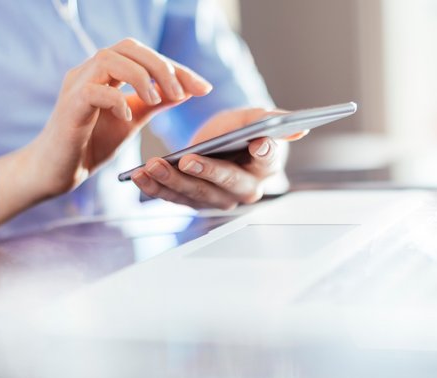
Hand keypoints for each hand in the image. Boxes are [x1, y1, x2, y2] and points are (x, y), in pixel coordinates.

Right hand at [26, 37, 211, 196]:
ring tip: (156, 100)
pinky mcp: (69, 106)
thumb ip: (156, 102)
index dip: (176, 68)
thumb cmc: (92, 143)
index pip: (144, 55)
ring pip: (110, 59)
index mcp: (107, 72)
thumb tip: (186, 89)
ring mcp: (77, 85)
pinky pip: (93, 90)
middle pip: (128, 47)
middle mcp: (90, 71)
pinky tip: (128, 118)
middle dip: (161, 67)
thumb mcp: (133, 119)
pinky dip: (117, 101)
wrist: (59, 171)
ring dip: (140, 77)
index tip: (204, 88)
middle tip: (182, 93)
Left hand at [131, 108, 307, 209]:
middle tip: (187, 160)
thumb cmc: (241, 129)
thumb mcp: (254, 118)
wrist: (221, 142)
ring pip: (194, 194)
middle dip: (204, 173)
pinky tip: (138, 175)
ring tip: (151, 166)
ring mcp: (218, 199)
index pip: (267, 160)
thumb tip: (299, 128)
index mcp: (266, 168)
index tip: (258, 144)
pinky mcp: (193, 200)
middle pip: (224, 184)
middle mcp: (244, 190)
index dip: (263, 152)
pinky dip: (154, 187)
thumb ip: (271, 121)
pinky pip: (173, 197)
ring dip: (171, 182)